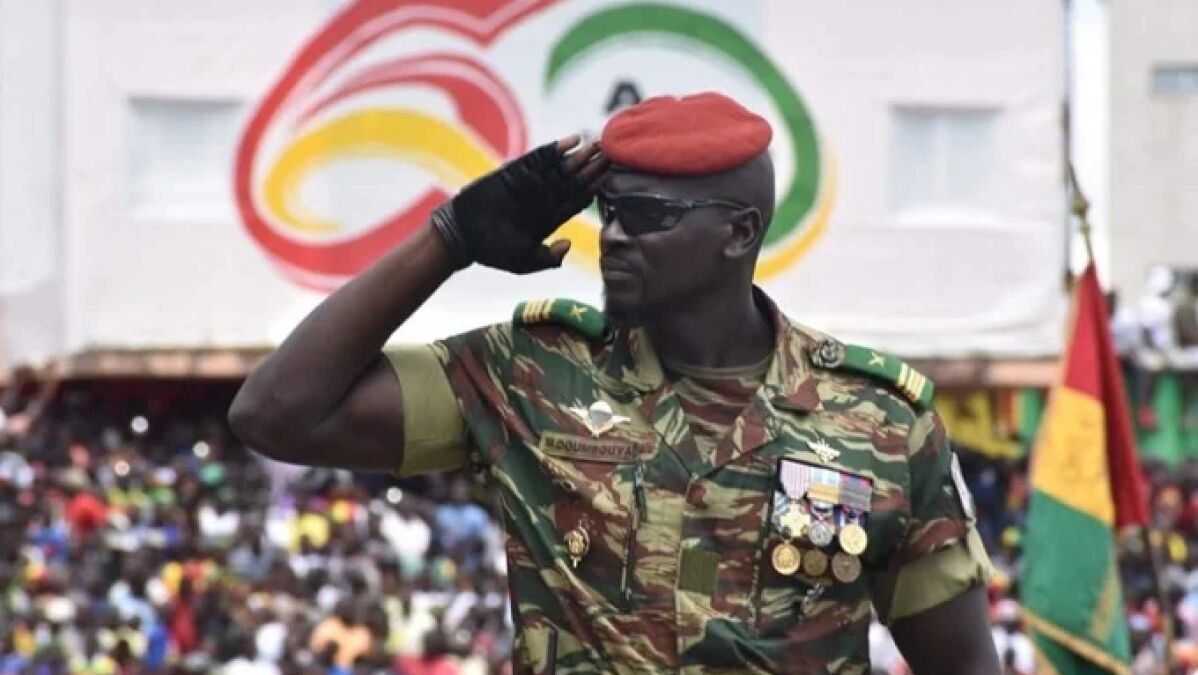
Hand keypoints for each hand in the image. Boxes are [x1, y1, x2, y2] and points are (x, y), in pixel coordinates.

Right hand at [431, 137, 608, 273]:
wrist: (462, 235)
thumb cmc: (492, 251)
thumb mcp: (523, 261)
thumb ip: (547, 257)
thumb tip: (569, 245)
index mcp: (550, 218)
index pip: (580, 199)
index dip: (597, 187)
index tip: (614, 176)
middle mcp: (544, 198)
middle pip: (576, 179)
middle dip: (594, 167)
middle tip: (614, 152)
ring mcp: (531, 184)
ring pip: (562, 167)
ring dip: (580, 156)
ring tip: (599, 144)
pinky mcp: (515, 172)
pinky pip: (539, 159)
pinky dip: (555, 149)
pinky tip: (573, 141)